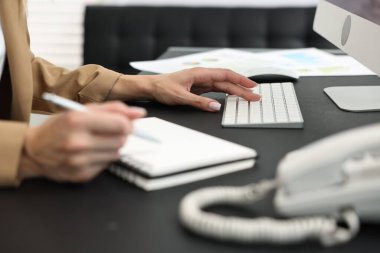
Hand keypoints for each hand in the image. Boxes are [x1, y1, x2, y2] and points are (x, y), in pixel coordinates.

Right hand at [18, 102, 145, 182]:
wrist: (33, 151)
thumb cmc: (58, 128)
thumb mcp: (81, 110)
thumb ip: (112, 109)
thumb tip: (138, 113)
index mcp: (77, 121)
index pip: (120, 124)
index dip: (129, 123)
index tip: (128, 123)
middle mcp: (78, 143)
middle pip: (121, 140)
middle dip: (122, 134)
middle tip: (112, 131)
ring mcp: (80, 162)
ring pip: (117, 153)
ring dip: (114, 146)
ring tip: (99, 141)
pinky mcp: (82, 175)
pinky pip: (107, 164)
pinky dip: (105, 157)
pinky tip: (92, 152)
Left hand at [109, 67, 260, 111]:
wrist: (151, 87)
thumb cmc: (162, 88)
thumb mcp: (180, 97)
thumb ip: (199, 102)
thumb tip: (216, 106)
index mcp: (200, 74)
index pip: (225, 75)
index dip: (240, 80)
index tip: (252, 86)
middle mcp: (202, 76)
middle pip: (227, 82)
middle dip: (242, 88)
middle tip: (255, 97)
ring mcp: (201, 82)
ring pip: (223, 86)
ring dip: (236, 91)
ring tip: (247, 97)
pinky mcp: (198, 89)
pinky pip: (216, 90)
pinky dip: (226, 93)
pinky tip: (232, 97)